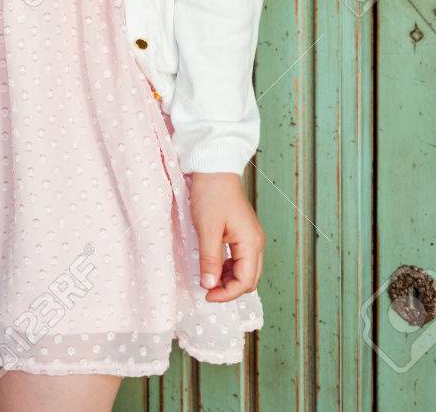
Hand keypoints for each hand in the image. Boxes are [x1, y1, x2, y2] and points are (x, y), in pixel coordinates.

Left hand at [189, 171, 264, 302]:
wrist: (214, 166)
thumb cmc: (211, 194)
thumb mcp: (207, 229)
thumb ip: (209, 259)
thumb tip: (209, 286)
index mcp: (251, 242)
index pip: (245, 281)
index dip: (227, 294)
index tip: (206, 295)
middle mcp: (256, 242)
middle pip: (248, 279)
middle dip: (229, 289)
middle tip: (206, 290)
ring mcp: (251, 236)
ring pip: (245, 269)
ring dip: (228, 278)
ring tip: (207, 277)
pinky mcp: (243, 232)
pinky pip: (240, 258)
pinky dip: (228, 267)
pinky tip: (213, 264)